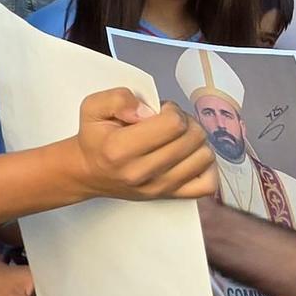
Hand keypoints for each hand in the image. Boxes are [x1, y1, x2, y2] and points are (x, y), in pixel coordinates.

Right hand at [71, 89, 216, 201]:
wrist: (89, 172)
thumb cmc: (96, 140)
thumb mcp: (93, 108)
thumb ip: (117, 99)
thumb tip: (147, 110)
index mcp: (121, 149)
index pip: (173, 124)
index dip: (172, 110)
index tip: (160, 111)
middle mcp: (141, 172)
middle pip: (193, 138)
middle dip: (185, 122)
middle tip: (169, 122)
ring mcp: (158, 187)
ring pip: (204, 157)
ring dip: (196, 141)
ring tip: (178, 138)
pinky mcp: (169, 196)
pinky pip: (207, 184)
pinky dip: (205, 167)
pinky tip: (189, 156)